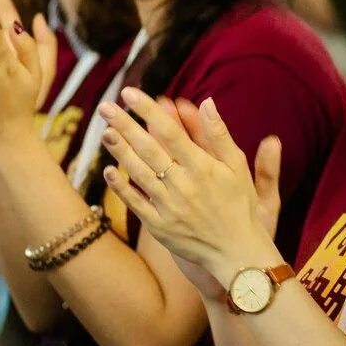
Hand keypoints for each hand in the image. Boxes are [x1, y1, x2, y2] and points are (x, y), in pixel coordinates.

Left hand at [97, 87, 283, 293]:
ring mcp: (169, 206)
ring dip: (119, 151)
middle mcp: (184, 185)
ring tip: (105, 131)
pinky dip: (121, 187)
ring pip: (139, 173)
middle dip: (125, 124)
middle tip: (106, 106)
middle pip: (148, 149)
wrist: (237, 252)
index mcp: (203, 167)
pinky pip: (136, 203)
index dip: (147, 111)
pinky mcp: (159, 226)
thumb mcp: (237, 167)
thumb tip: (206, 102)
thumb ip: (219, 135)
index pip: (170, 131)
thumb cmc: (240, 205)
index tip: (130, 93)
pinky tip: (109, 171)